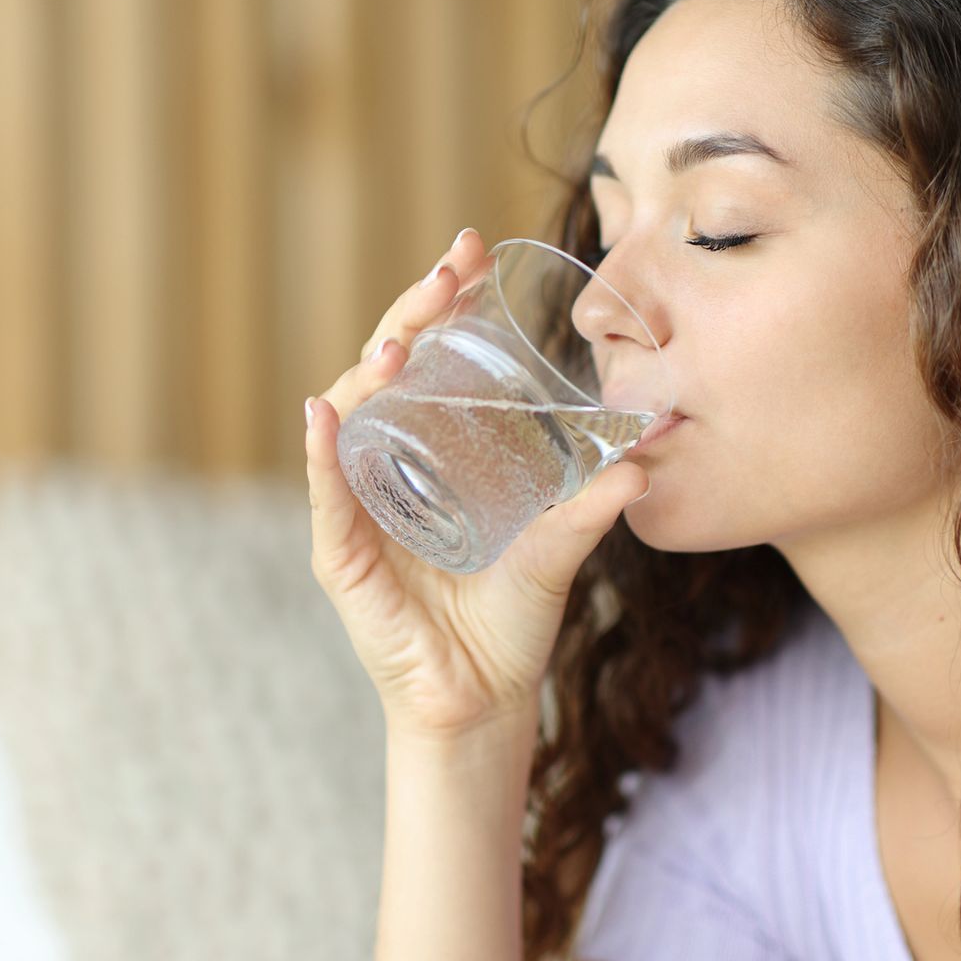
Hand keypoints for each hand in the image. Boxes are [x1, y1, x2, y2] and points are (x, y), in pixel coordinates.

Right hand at [304, 228, 651, 738]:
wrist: (482, 705)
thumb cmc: (509, 625)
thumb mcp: (556, 551)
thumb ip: (589, 507)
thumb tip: (640, 463)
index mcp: (431, 453)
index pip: (428, 361)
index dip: (442, 307)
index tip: (471, 256)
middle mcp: (386, 469)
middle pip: (384, 373)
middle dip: (409, 317)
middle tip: (446, 276)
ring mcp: (357, 508)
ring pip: (348, 418)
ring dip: (367, 373)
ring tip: (395, 345)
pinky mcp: (342, 556)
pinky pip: (326, 495)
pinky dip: (321, 453)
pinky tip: (323, 414)